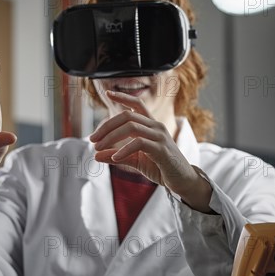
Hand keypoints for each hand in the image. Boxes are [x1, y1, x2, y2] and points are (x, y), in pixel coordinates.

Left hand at [89, 90, 212, 212]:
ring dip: (111, 137)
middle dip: (106, 126)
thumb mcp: (136, 161)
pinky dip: (124, 150)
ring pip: (131, 127)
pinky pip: (139, 143)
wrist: (182, 181)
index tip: (108, 94)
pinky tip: (114, 158)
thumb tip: (95, 155)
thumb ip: (117, 156)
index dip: (123, 97)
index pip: (138, 104)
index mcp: (151, 126)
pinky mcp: (161, 149)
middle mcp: (156, 127)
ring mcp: (160, 137)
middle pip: (128, 116)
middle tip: (92, 140)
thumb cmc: (161, 168)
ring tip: (98, 148)